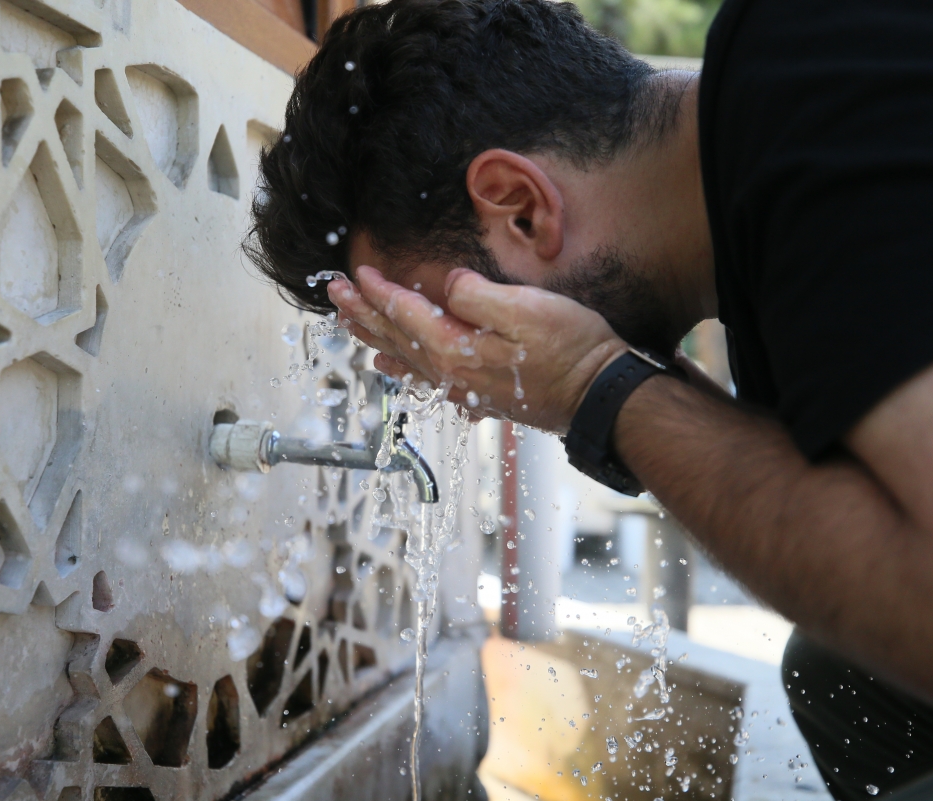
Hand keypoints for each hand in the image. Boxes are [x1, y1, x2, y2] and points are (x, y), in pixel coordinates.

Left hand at [328, 265, 629, 433]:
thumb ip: (476, 294)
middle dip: (363, 313)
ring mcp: (464, 388)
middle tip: (334, 295)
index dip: (378, 291)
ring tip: (352, 327)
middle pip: (395, 338)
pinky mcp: (480, 396)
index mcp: (454, 348)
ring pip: (406, 360)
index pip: (404, 313)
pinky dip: (404, 368)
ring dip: (376, 339)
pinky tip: (396, 366)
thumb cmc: (569, 348)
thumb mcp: (525, 308)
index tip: (356, 272)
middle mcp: (450, 373)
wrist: (599, 395)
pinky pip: (426, 379)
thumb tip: (449, 284)